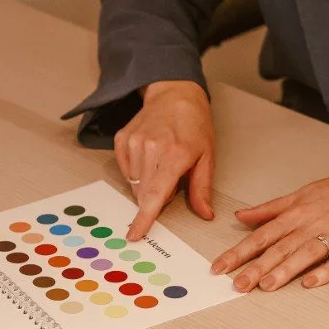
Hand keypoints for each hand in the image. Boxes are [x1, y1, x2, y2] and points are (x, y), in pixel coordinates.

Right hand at [114, 80, 216, 240]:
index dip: (145, 217)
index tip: (135, 234)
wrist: (174, 94)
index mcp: (175, 154)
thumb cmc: (194, 124)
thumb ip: (202, 187)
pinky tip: (148, 158)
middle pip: (143, 193)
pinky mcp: (122, 140)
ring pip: (133, 183)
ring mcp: (133, 143)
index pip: (156, 194)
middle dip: (155, 198)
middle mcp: (150, 148)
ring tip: (160, 165)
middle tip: (171, 180)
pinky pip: (125, 170)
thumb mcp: (207, 156)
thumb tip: (205, 213)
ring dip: (146, 185)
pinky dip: (136, 172)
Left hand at [211, 163, 328, 291]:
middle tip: (237, 285)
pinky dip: (326, 271)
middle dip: (256, 267)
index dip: (239, 251)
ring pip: (305, 254)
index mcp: (296, 213)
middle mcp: (312, 223)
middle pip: (279, 248)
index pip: (261, 235)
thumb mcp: (301, 194)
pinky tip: (311, 282)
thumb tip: (241, 215)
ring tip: (265, 286)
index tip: (219, 266)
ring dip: (285, 270)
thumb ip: (270, 209)